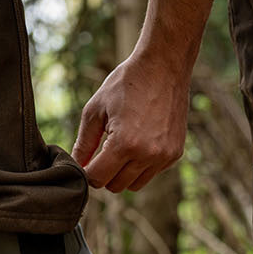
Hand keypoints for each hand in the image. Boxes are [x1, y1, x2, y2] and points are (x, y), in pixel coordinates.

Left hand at [73, 50, 188, 193]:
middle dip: (105, 173)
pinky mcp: (175, 154)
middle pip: (116, 186)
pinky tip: (140, 141)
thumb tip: (77, 166)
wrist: (164, 66)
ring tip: (121, 146)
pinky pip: (151, 173)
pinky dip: (142, 164)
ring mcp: (164, 156)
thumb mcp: (96, 109)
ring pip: (134, 185)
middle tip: (102, 151)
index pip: (98, 179)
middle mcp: (147, 155)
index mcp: (124, 144)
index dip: (87, 172)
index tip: (86, 160)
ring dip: (123, 172)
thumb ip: (84, 142)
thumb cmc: (126, 83)